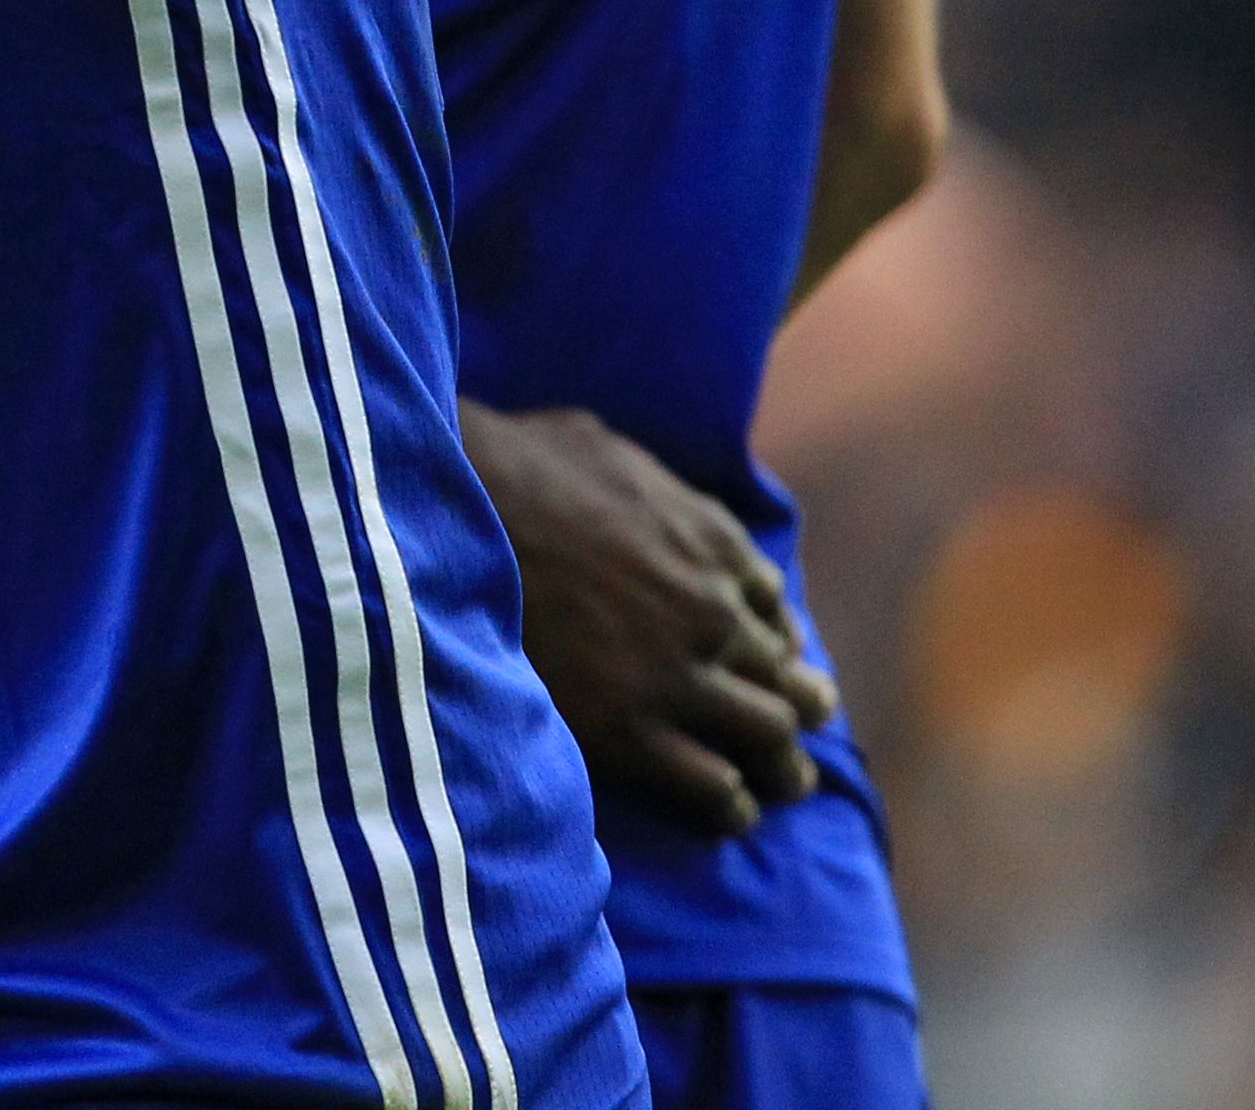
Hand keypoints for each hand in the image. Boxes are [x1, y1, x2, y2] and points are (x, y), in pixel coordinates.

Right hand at [463, 401, 834, 836]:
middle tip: (798, 733)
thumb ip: (647, 483)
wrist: (454, 520)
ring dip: (783, 764)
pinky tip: (729, 809)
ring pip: (769, 737)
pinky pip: (714, 787)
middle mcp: (714, 615)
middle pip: (789, 682)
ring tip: (782, 784)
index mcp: (715, 545)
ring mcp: (679, 676)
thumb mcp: (600, 444)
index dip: (778, 645)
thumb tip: (647, 488)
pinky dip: (731, 802)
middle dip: (800, 709)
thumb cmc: (511, 469)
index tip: (771, 665)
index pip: (779, 614)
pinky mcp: (631, 732)